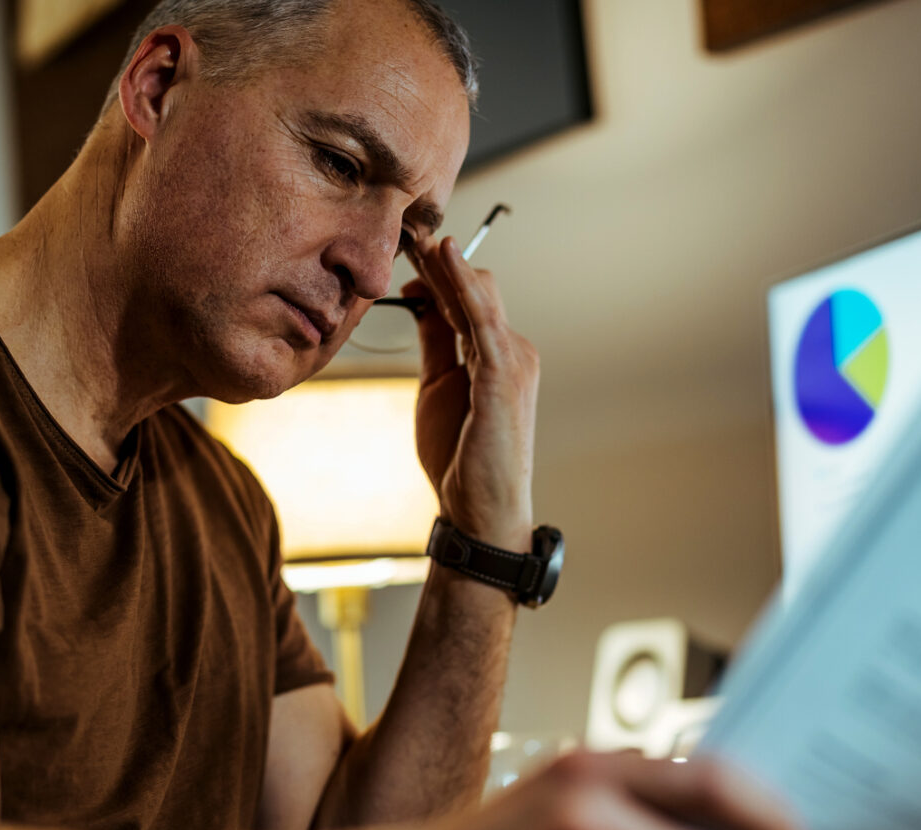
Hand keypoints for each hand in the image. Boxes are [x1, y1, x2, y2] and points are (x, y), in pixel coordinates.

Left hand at [405, 235, 538, 549]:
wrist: (480, 510)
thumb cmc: (460, 456)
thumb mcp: (438, 386)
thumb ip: (435, 341)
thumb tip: (421, 296)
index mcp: (497, 355)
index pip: (468, 299)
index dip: (439, 270)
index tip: (408, 244)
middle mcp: (513, 351)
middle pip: (477, 288)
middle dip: (441, 260)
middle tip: (406, 228)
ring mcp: (514, 361)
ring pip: (480, 296)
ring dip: (448, 264)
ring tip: (418, 235)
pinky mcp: (504, 376)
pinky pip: (481, 320)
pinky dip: (463, 286)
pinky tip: (444, 259)